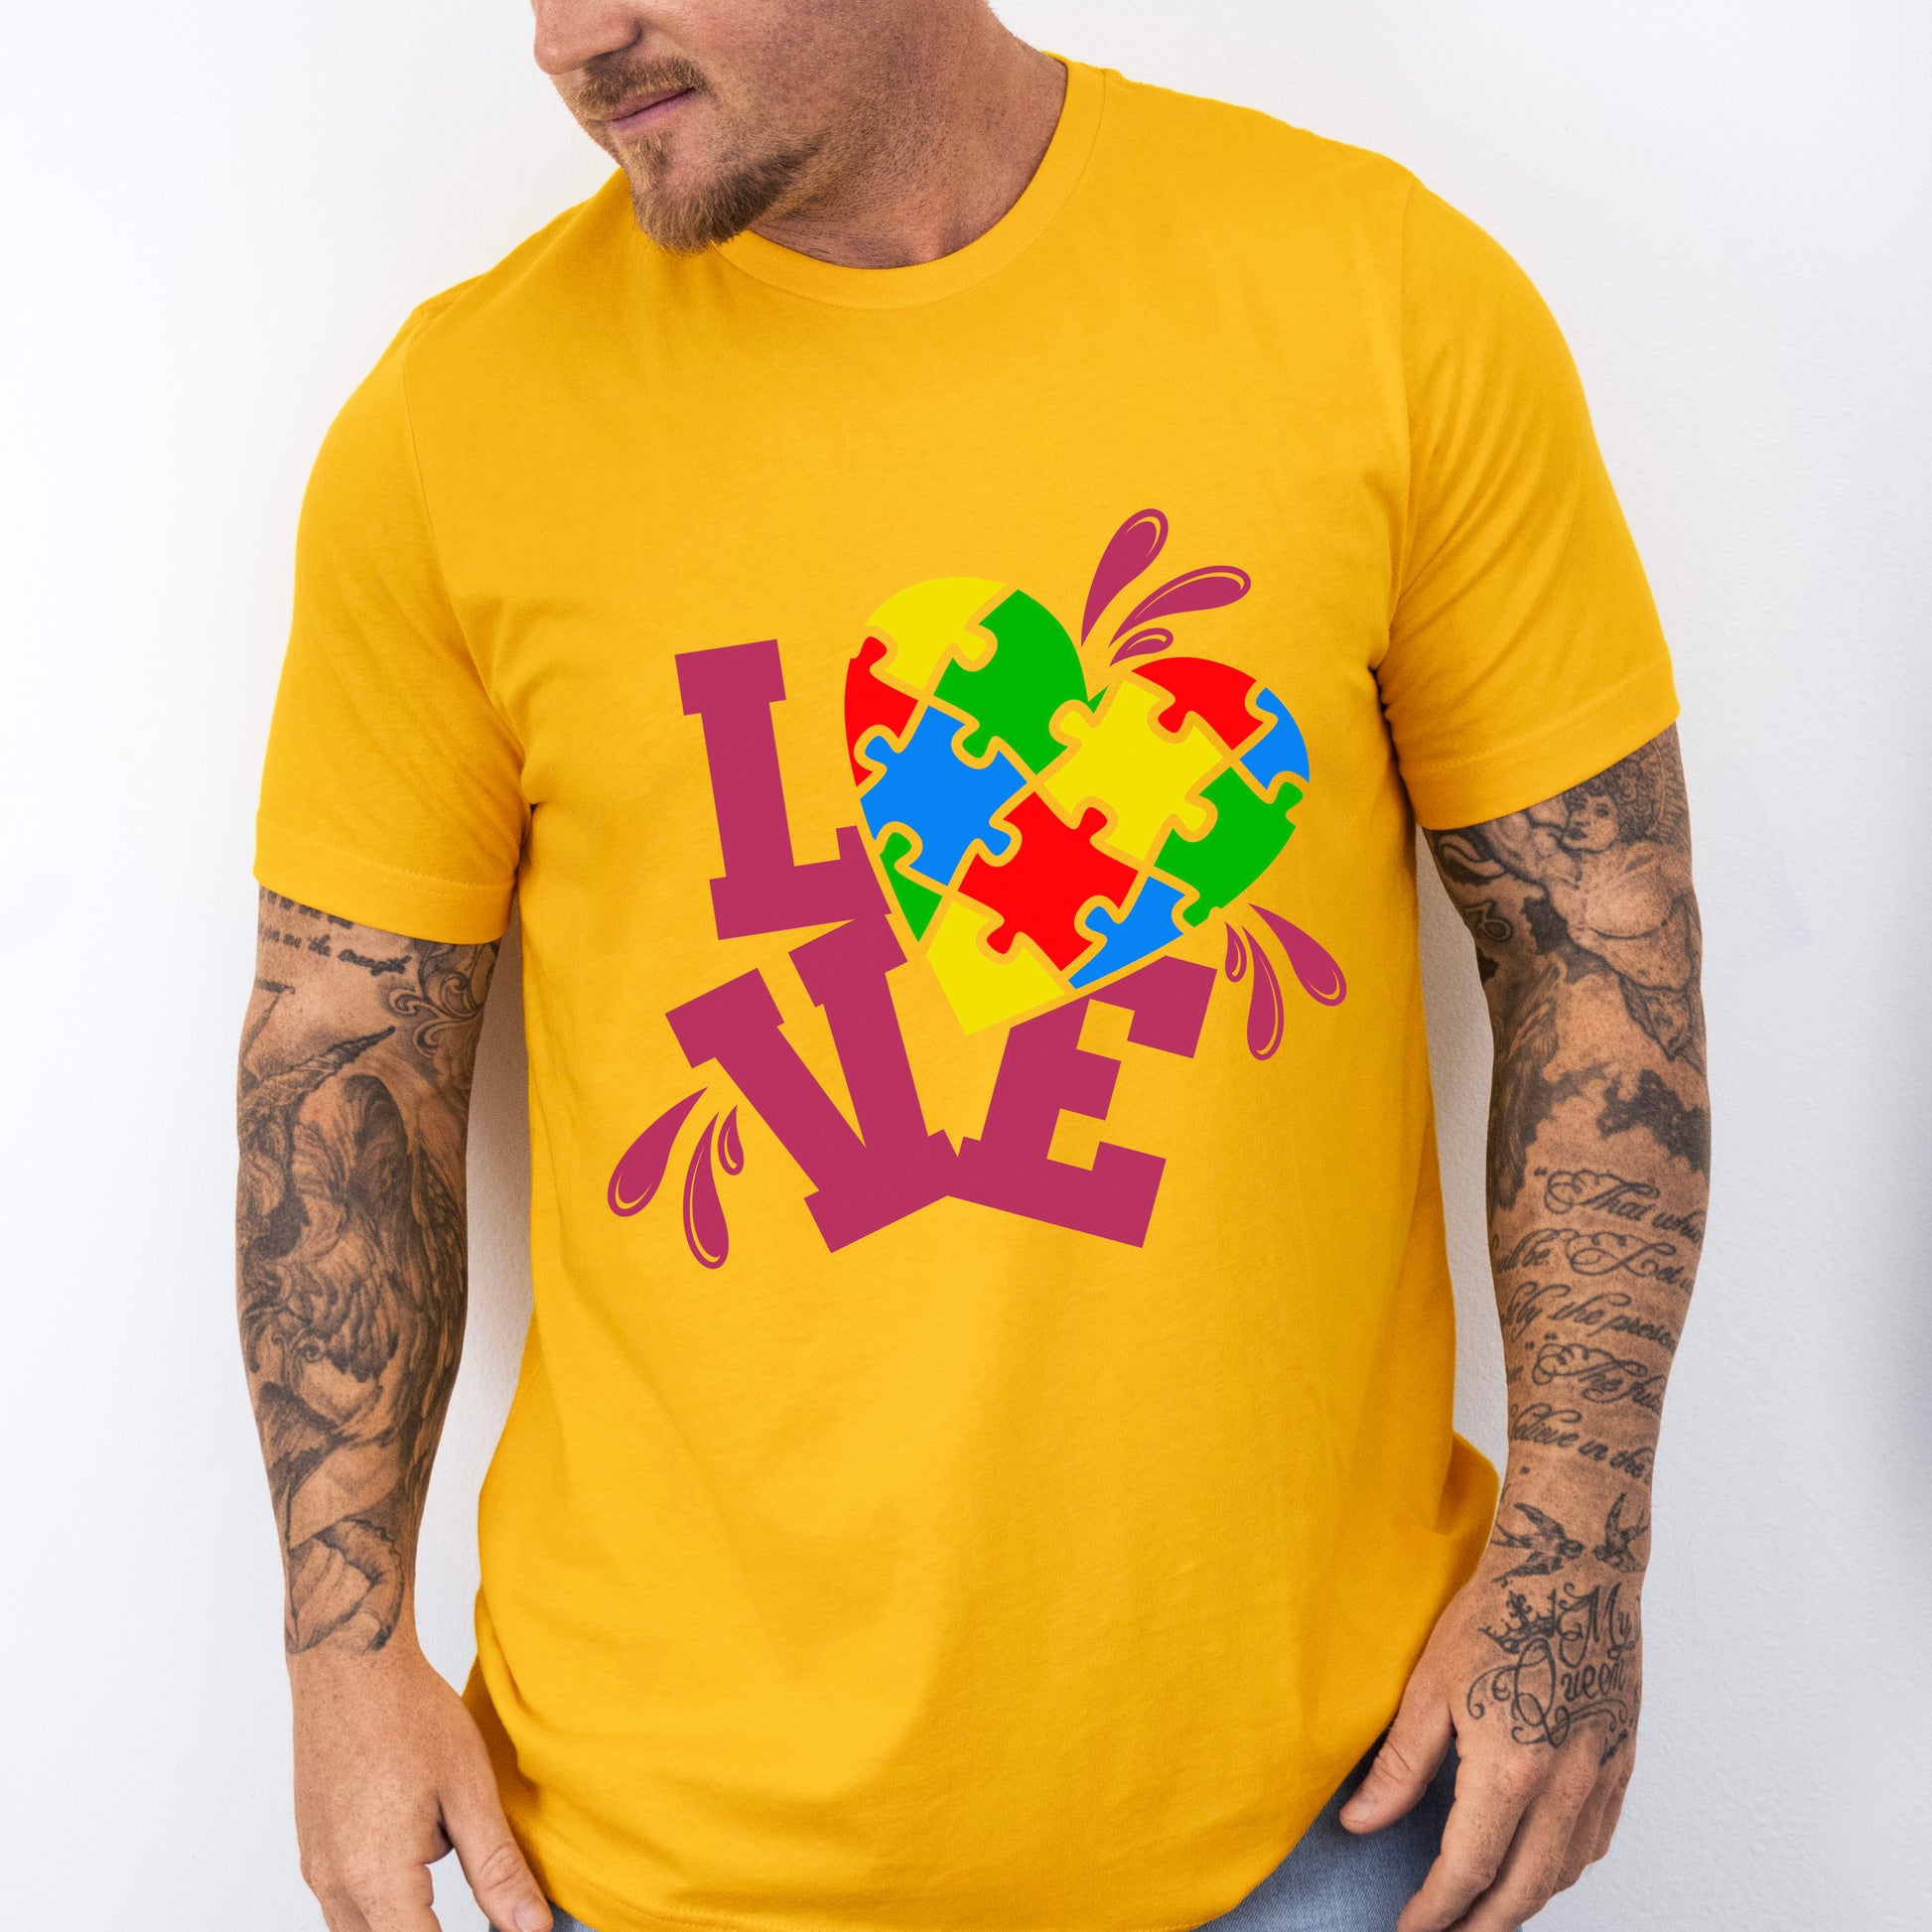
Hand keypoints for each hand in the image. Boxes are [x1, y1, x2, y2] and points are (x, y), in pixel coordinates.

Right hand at [290, 1639, 551, 1931]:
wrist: (349, 1664)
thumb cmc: (408, 1713)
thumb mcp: (470, 1791)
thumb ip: (498, 1870)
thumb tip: (531, 1927)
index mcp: (377, 1878)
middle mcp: (335, 1885)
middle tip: (480, 1911)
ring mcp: (318, 1870)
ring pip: (361, 1930)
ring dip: (406, 1918)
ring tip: (441, 1844)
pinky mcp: (314, 1851)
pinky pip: (346, 1903)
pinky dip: (386, 1893)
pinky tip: (417, 1837)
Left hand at [1339, 1500, 1643, 1929]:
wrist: (1575, 1565)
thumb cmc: (1499, 1613)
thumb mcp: (1429, 1685)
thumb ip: (1400, 1764)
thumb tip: (1361, 1822)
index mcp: (1511, 1770)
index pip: (1467, 1871)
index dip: (1435, 1911)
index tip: (1409, 1929)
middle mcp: (1565, 1785)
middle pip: (1522, 1891)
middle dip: (1480, 1927)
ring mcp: (1600, 1775)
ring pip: (1564, 1872)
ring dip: (1523, 1902)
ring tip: (1483, 1911)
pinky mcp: (1621, 1759)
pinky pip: (1596, 1840)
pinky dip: (1563, 1868)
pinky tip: (1539, 1866)